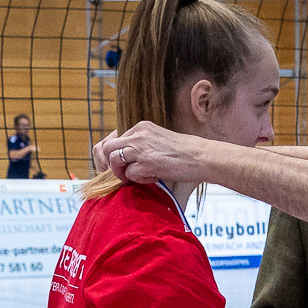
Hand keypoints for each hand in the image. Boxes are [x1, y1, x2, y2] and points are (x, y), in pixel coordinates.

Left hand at [95, 121, 210, 185]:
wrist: (200, 156)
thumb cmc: (183, 153)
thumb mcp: (157, 141)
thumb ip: (140, 145)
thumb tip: (123, 158)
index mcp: (140, 127)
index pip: (112, 139)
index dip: (108, 155)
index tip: (109, 165)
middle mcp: (138, 134)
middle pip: (106, 147)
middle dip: (108, 164)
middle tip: (119, 174)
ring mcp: (141, 147)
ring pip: (114, 159)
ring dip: (121, 173)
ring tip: (135, 177)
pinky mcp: (147, 162)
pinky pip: (130, 174)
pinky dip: (139, 180)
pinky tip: (153, 177)